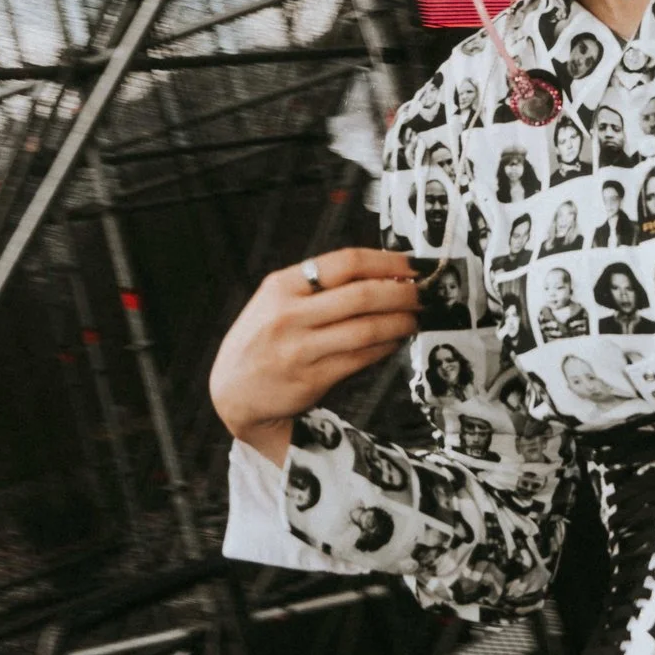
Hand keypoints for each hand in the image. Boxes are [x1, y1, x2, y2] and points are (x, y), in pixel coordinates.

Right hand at [208, 248, 419, 461]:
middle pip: (361, 295)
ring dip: (400, 322)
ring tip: (414, 318)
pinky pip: (361, 359)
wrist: (232, 392)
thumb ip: (316, 286)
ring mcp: (300, 349)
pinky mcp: (312, 379)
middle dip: (401, 292)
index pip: (344, 262)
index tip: (409, 264)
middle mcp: (289, 315)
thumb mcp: (274, 301)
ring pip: (367, 329)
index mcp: (281, 286)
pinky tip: (395, 341)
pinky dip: (385, 347)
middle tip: (421, 293)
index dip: (385, 261)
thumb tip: (380, 274)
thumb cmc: (261, 341)